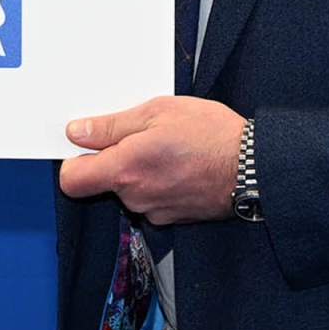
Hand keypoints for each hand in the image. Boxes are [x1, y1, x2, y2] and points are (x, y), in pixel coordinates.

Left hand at [57, 96, 246, 224]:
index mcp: (125, 169)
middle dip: (114, 159)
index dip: (73, 162)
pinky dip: (158, 182)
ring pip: (129, 189)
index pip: (72, 180)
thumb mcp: (158, 111)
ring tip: (167, 147)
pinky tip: (179, 164)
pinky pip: (151, 198)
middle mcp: (135, 197)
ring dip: (139, 170)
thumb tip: (77, 132)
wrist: (256, 168)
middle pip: (103, 181)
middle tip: (141, 134)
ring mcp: (155, 211)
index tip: (86, 145)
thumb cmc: (211, 134)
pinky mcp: (173, 218)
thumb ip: (112, 126)